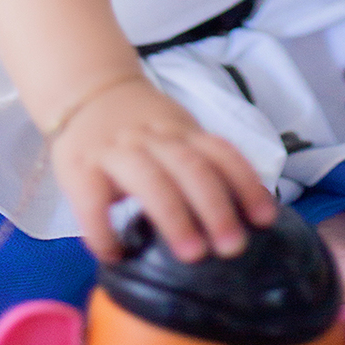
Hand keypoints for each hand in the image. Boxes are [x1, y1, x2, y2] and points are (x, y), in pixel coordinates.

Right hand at [49, 74, 277, 264]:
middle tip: (233, 246)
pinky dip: (103, 228)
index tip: (264, 219)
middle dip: (215, 206)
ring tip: (192, 253)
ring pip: (150, 178)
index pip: (220, 152)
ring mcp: (116, 151)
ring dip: (173, 215)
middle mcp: (153, 138)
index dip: (245, 184)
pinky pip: (92, 199)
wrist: (86, 89)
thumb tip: (243, 216)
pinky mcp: (80, 168)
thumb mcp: (176, 131)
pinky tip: (115, 254)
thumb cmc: (139, 124)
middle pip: (190, 166)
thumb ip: (200, 163)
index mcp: (182, 131)